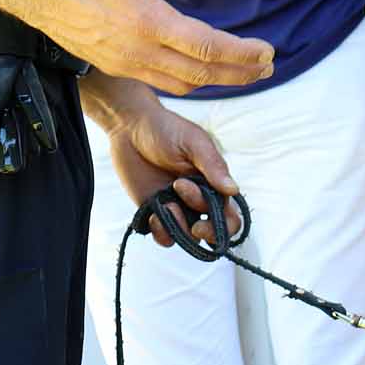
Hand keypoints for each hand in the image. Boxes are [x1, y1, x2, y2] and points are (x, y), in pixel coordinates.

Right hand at [0, 0, 273, 95]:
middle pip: (204, 73)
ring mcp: (128, 62)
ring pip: (185, 83)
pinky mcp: (117, 66)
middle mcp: (140, 49)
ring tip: (246, 71)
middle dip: (241, 72)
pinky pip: (164, 81)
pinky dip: (192, 79)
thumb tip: (192, 0)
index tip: (268, 51)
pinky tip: (205, 71)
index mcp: (147, 20)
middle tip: (268, 66)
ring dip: (219, 80)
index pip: (208, 45)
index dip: (242, 54)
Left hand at [107, 101, 240, 247]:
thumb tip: (233, 190)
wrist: (130, 126)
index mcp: (214, 186)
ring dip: (179, 229)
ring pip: (188, 237)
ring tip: (165, 206)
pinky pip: (164, 236)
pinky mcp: (155, 212)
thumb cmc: (167, 129)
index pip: (230, 218)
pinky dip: (161, 233)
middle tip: (195, 226)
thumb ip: (213, 166)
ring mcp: (177, 208)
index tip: (206, 215)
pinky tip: (154, 215)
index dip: (223, 226)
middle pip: (213, 233)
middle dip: (206, 233)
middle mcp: (198, 202)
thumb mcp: (194, 143)